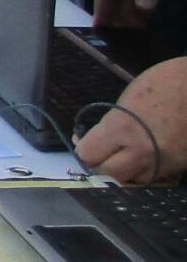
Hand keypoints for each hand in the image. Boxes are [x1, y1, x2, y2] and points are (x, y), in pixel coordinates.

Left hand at [75, 57, 186, 182]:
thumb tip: (99, 139)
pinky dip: (146, 170)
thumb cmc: (166, 81)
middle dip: (101, 165)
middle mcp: (141, 150)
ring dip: (126, 170)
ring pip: (133, 180)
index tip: (84, 144)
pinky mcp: (180, 166)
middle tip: (102, 154)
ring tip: (126, 155)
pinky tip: (146, 156)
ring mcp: (163, 161)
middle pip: (108, 174)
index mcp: (122, 128)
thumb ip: (112, 123)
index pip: (88, 154)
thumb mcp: (129, 97)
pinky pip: (155, 177)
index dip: (84, 150)